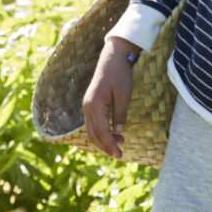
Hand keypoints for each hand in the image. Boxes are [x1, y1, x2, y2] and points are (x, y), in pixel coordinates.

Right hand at [82, 36, 138, 158]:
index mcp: (95, 104)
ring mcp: (87, 105)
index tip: (120, 154)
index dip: (110, 145)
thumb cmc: (119, 74)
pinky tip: (112, 134)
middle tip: (119, 154)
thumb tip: (119, 132)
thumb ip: (120, 114)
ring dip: (103, 140)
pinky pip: (93, 123)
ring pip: (91, 130)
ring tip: (119, 143)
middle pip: (93, 134)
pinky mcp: (91, 104)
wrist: (112, 57)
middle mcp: (87, 107)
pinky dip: (101, 132)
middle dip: (105, 146)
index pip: (101, 131)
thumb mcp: (123, 95)